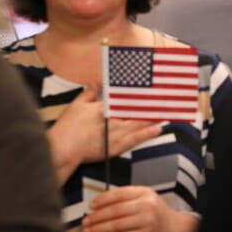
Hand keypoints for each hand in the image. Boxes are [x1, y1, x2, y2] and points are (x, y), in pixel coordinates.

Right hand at [47, 87, 161, 183]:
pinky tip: (157, 130)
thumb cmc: (68, 127)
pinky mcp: (116, 147)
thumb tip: (95, 82)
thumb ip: (88, 93)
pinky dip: (147, 134)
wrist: (64, 149)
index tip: (153, 88)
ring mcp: (117, 133)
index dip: (141, 94)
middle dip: (152, 105)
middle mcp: (114, 119)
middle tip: (167, 99)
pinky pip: (136, 139)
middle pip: (137, 110)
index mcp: (105, 107)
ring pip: (140, 123)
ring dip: (154, 118)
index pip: (127, 98)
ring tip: (167, 112)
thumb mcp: (76, 105)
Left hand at [83, 186, 198, 231]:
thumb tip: (99, 204)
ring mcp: (146, 221)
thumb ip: (127, 198)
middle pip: (115, 211)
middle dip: (97, 217)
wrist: (174, 229)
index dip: (102, 200)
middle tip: (85, 221)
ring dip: (98, 229)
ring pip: (116, 225)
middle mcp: (146, 205)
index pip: (119, 194)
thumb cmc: (155, 213)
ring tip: (88, 231)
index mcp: (144, 192)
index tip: (91, 206)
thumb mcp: (145, 198)